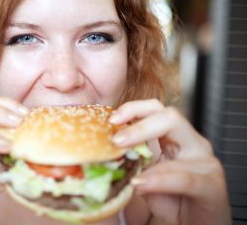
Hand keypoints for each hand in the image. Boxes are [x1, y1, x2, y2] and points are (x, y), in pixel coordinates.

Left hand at [110, 99, 230, 224]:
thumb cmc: (169, 202)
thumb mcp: (142, 179)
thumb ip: (128, 164)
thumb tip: (100, 156)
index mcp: (173, 138)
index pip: (154, 109)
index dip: (133, 109)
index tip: (111, 119)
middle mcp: (191, 143)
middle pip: (169, 115)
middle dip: (140, 123)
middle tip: (116, 139)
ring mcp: (204, 161)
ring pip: (182, 137)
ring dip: (148, 146)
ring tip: (123, 157)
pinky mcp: (212, 185)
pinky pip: (186, 177)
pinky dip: (161, 179)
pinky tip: (142, 184)